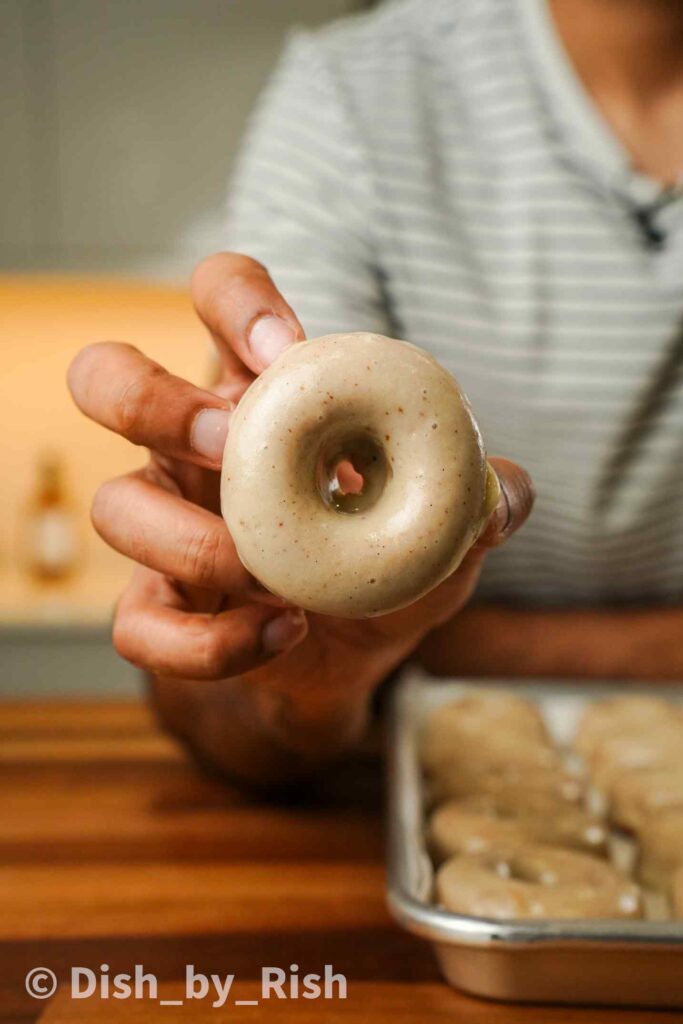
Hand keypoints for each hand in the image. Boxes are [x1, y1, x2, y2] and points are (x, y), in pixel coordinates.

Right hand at [68, 254, 533, 780]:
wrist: (341, 663)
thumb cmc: (379, 567)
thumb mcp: (437, 529)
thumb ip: (473, 501)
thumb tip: (505, 495)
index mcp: (262, 398)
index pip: (219, 300)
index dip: (235, 301)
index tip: (283, 349)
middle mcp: (193, 451)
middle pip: (108, 378)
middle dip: (149, 398)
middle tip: (226, 441)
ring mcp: (164, 526)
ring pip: (111, 508)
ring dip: (190, 542)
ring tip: (270, 575)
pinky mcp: (158, 607)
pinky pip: (141, 625)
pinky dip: (210, 640)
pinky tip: (281, 633)